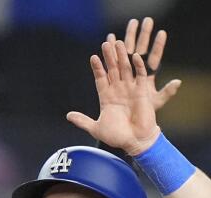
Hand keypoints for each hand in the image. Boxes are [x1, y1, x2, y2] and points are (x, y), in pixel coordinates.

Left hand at [67, 40, 160, 156]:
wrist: (136, 142)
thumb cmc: (117, 137)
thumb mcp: (96, 129)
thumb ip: (83, 121)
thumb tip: (68, 116)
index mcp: (106, 97)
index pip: (101, 78)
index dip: (97, 68)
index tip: (93, 57)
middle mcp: (118, 91)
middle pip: (112, 70)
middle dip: (109, 57)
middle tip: (105, 43)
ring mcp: (130, 90)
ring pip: (125, 69)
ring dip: (122, 57)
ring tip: (118, 43)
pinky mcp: (142, 92)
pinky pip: (140, 76)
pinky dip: (138, 66)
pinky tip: (134, 56)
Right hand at [107, 17, 180, 110]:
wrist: (128, 125)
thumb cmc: (143, 115)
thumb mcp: (156, 103)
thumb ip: (167, 92)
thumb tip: (178, 81)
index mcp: (148, 77)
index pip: (154, 58)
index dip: (158, 46)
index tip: (162, 33)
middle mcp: (136, 73)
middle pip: (139, 50)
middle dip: (141, 36)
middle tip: (144, 21)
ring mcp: (124, 75)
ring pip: (123, 55)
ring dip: (123, 42)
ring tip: (128, 26)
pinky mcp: (112, 80)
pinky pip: (109, 65)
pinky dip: (108, 54)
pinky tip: (109, 39)